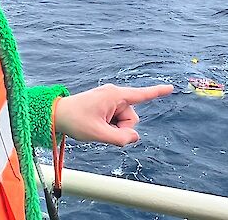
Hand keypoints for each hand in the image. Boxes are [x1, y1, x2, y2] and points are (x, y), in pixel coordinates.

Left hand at [54, 83, 173, 145]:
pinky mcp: (105, 105)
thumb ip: (120, 138)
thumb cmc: (75, 120)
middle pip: (132, 117)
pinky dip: (110, 126)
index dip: (157, 92)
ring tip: (97, 127)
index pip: (141, 95)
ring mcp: (109, 100)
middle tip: (103, 130)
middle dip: (122, 128)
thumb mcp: (98, 134)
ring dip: (114, 128)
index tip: (171, 88)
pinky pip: (115, 119)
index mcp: (115, 96)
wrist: (56, 114)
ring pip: (124, 120)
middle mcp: (114, 95)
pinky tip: (97, 125)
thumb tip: (134, 137)